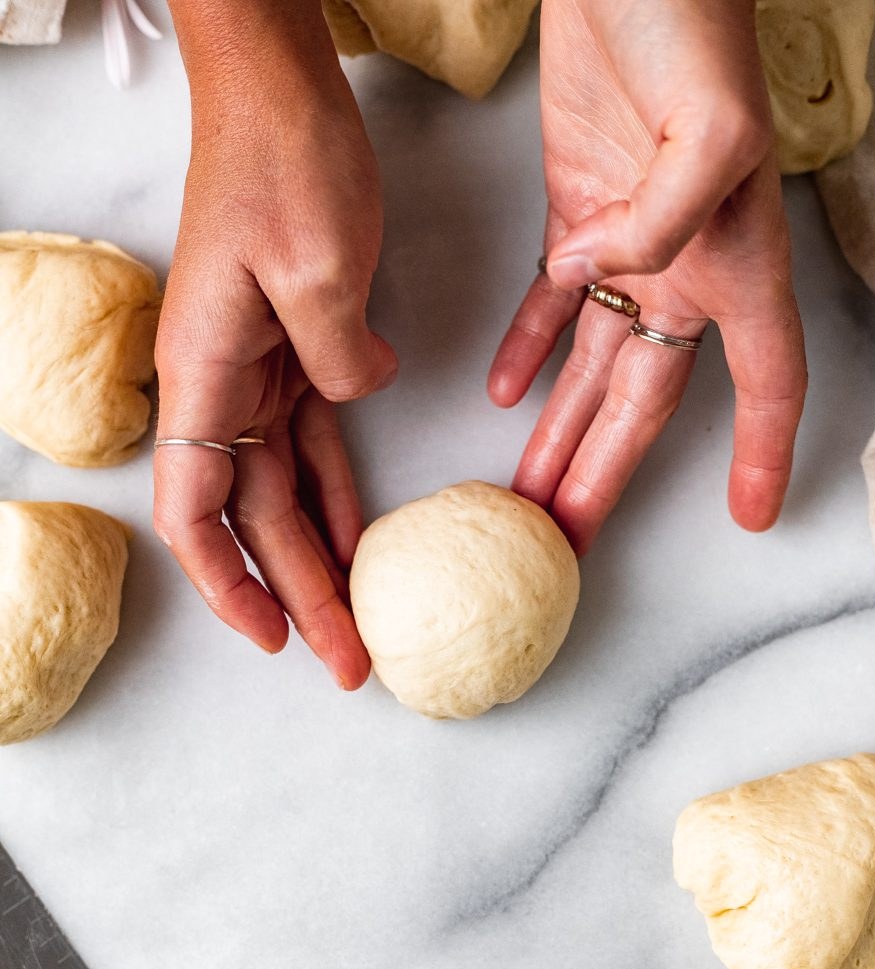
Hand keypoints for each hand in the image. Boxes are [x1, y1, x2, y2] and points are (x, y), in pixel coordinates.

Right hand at [154, 1, 395, 685]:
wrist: (277, 83)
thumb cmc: (281, 158)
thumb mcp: (315, 264)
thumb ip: (335, 359)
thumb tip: (357, 395)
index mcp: (205, 376)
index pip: (195, 511)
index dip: (226, 585)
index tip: (271, 639)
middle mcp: (220, 386)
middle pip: (252, 520)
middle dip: (299, 596)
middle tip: (349, 662)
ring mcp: (254, 371)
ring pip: (283, 491)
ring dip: (319, 558)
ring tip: (358, 623)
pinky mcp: (293, 351)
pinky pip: (313, 444)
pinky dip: (336, 494)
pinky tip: (362, 538)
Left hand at [489, 0, 806, 553]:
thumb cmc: (692, 27)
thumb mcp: (705, 130)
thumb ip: (657, 222)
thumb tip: (589, 274)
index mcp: (733, 261)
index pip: (764, 381)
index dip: (762, 453)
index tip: (752, 514)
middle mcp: (686, 267)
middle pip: (646, 400)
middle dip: (607, 473)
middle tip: (570, 540)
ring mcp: (628, 242)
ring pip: (592, 365)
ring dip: (560, 432)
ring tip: (530, 495)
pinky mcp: (576, 209)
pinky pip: (551, 302)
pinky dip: (529, 349)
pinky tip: (509, 396)